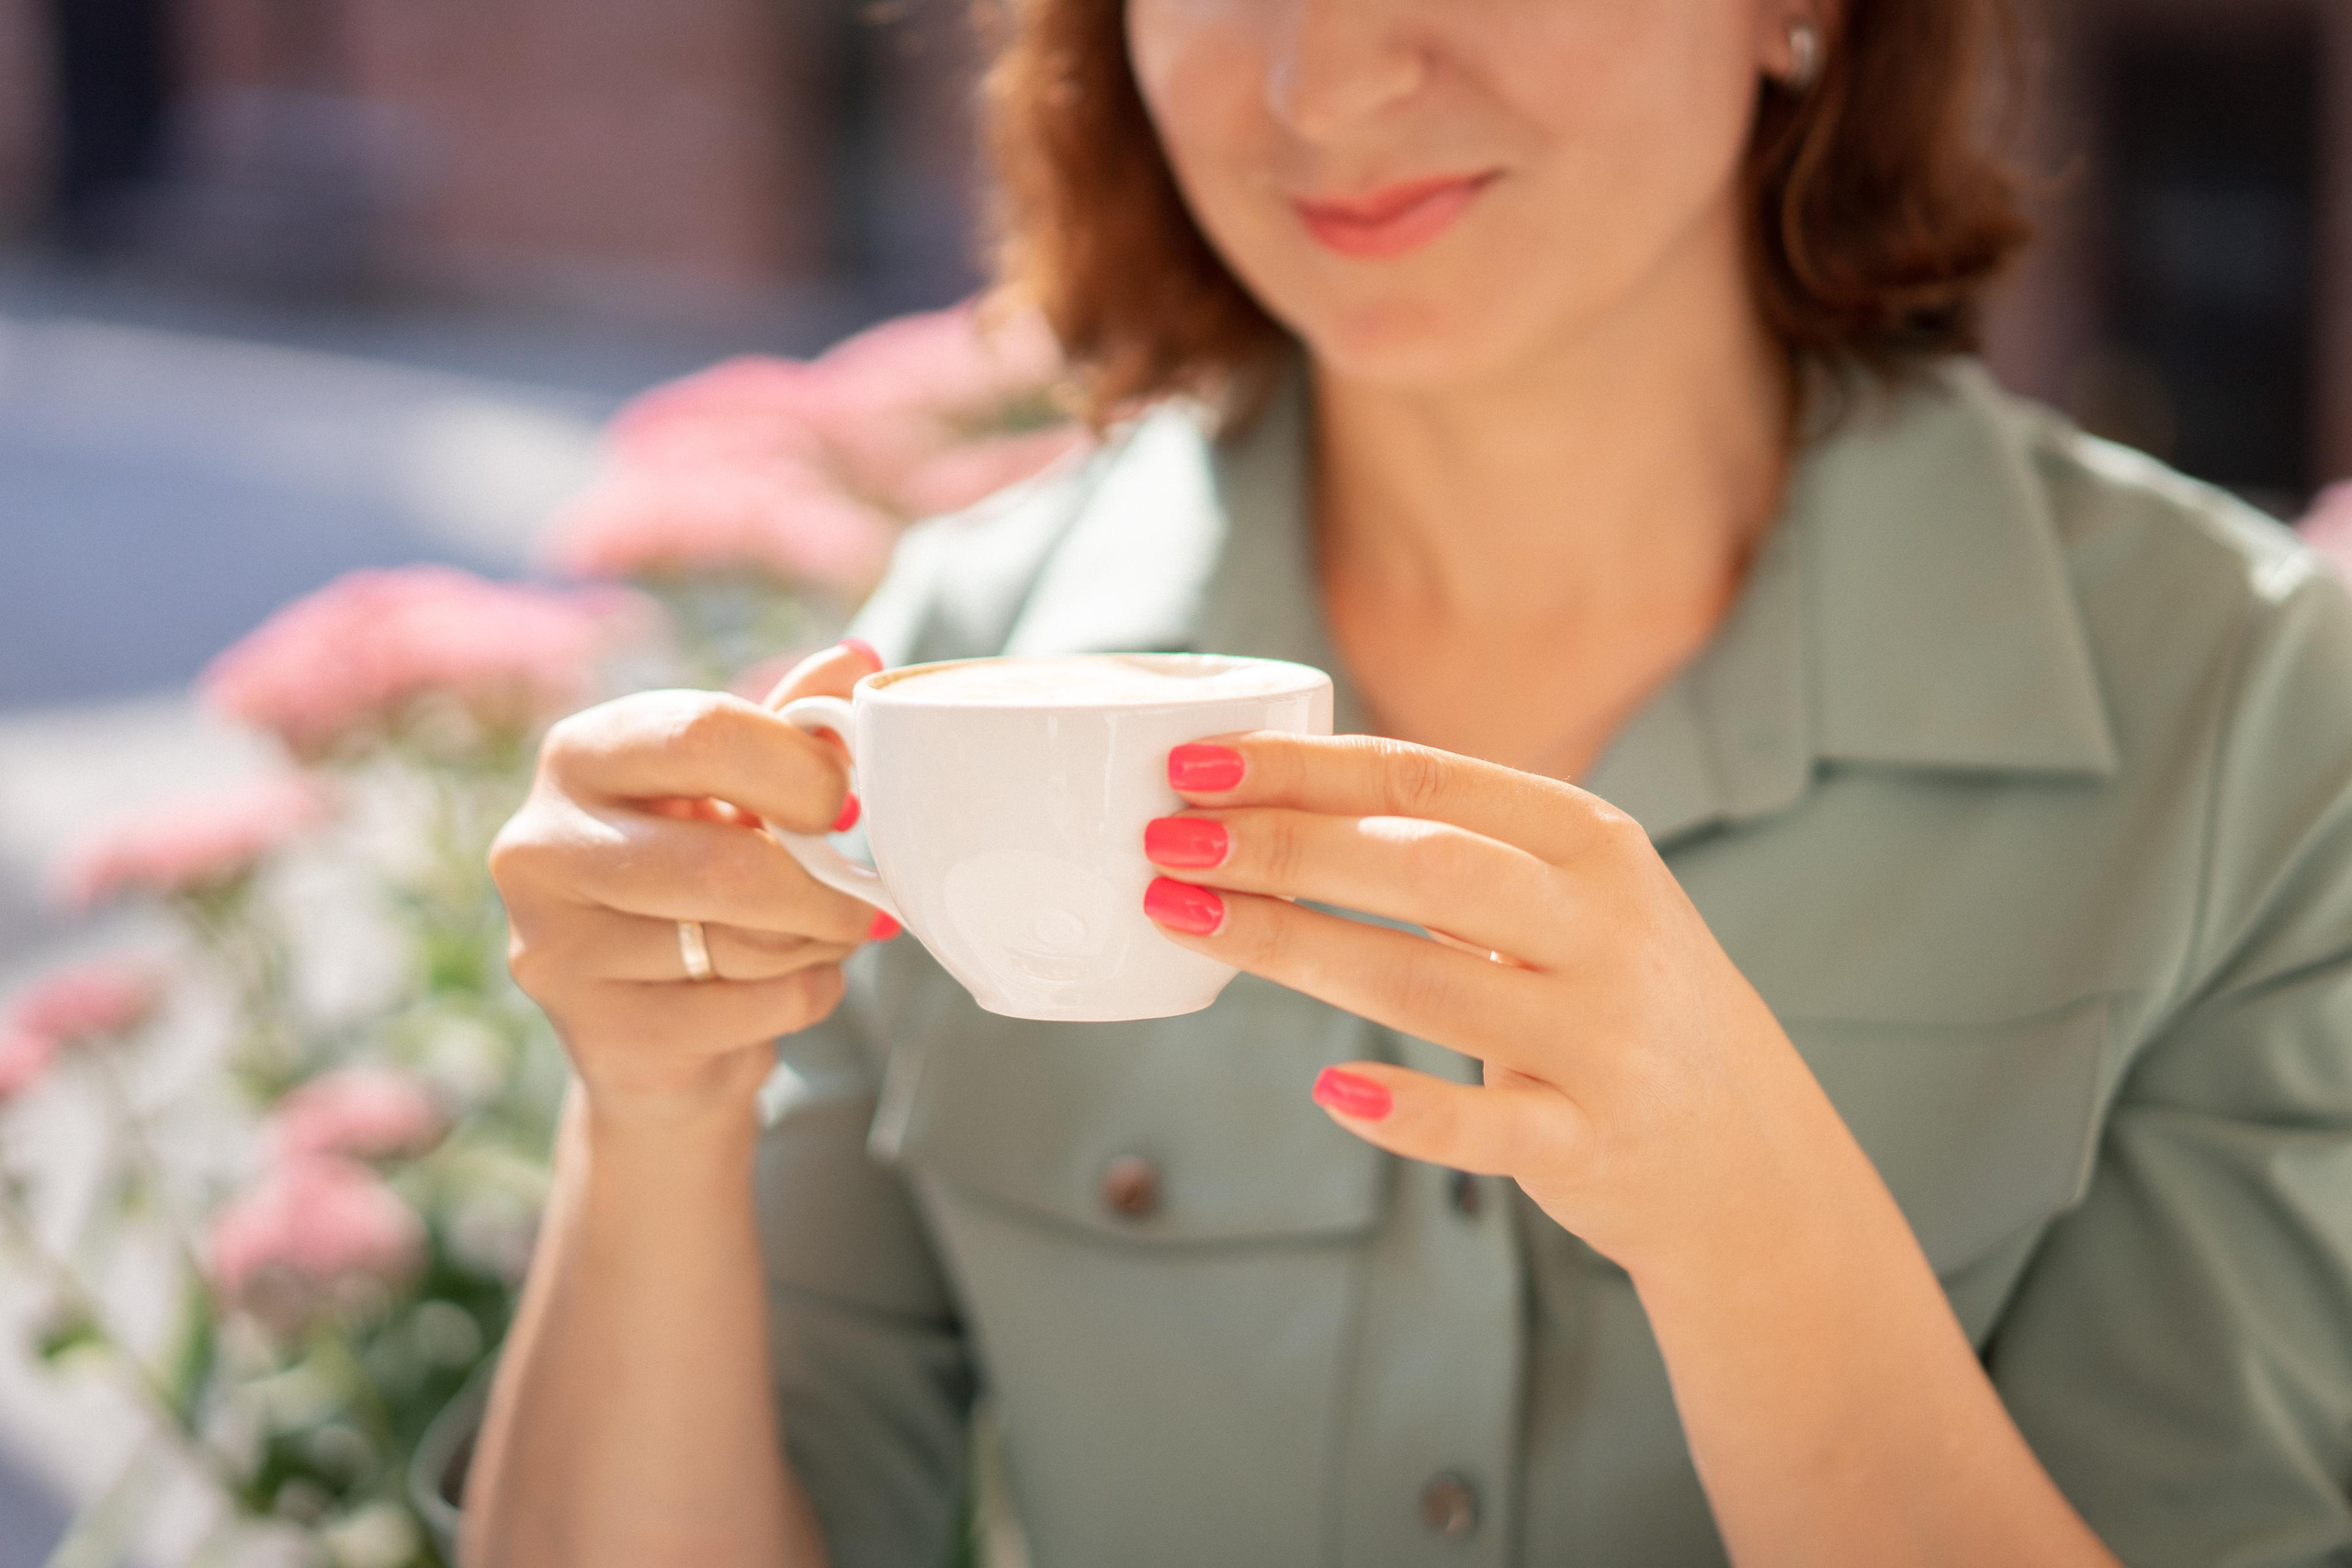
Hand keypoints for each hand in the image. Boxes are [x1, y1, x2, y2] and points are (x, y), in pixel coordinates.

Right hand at [489, 642, 894, 1123]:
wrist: (656, 1036)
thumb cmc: (702, 887)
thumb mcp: (741, 795)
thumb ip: (792, 727)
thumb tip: (857, 659)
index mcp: (581, 756)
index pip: (704, 733)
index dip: (801, 770)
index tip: (843, 802)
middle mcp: (540, 843)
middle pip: (725, 864)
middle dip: (821, 888)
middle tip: (861, 896)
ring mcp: (555, 944)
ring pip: (742, 944)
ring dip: (815, 944)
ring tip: (815, 935)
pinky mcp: (596, 1031)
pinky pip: (749, 1009)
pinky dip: (802, 997)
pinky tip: (783, 987)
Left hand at [1139, 733, 1854, 1280]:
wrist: (1743, 1152)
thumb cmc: (1612, 999)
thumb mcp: (1572, 896)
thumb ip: (1456, 845)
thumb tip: (1272, 800)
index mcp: (1591, 842)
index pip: (1425, 777)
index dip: (1301, 767)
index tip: (1195, 764)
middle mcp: (1602, 927)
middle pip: (1418, 864)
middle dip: (1278, 847)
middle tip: (1163, 840)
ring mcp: (1602, 1038)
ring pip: (1427, 983)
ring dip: (1292, 951)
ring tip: (1185, 922)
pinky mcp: (1591, 1142)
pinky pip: (1487, 1128)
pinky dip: (1405, 1112)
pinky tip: (1328, 1090)